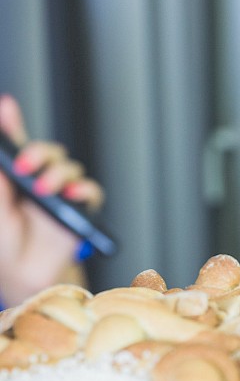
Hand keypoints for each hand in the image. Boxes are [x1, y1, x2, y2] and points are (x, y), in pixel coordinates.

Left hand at [0, 94, 104, 306]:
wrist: (25, 274)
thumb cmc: (5, 242)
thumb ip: (2, 182)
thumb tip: (4, 157)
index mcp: (16, 177)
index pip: (17, 144)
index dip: (11, 123)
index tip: (6, 106)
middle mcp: (40, 180)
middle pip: (49, 151)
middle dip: (39, 153)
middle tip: (25, 167)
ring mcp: (63, 194)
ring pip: (69, 167)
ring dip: (58, 174)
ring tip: (45, 191)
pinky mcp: (81, 210)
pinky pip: (90, 191)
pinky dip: (82, 190)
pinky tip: (71, 195)